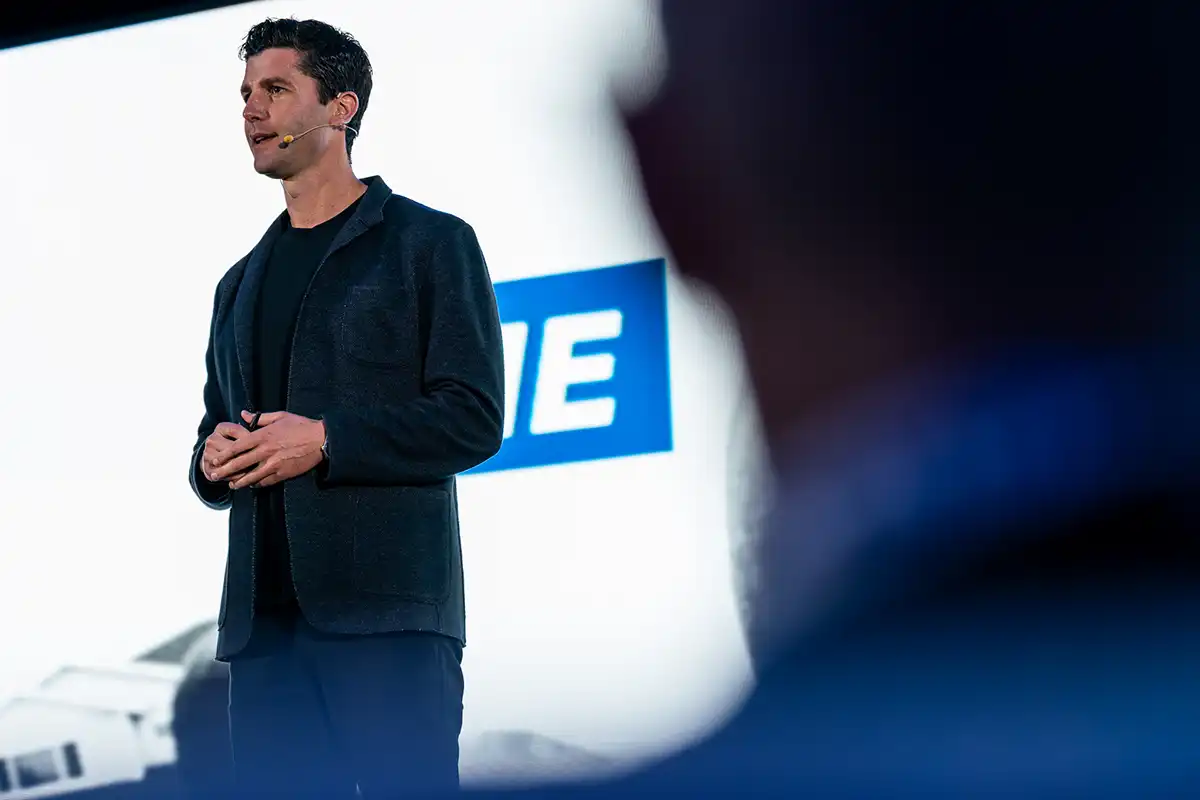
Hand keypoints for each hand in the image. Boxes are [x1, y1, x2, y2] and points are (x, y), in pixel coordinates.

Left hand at [209, 411, 325, 489]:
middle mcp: (266, 451)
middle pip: (240, 463)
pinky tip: (251, 485)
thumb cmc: (301, 426)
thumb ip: (259, 418)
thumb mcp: (280, 416)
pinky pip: (266, 481)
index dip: (224, 455)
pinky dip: (256, 484)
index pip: (238, 447)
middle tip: (214, 476)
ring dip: (239, 482)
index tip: (216, 460)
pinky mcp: (283, 473)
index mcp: (264, 436)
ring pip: (251, 476)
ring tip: (231, 485)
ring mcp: (275, 464)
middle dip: (225, 471)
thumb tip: (242, 414)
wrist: (321, 440)